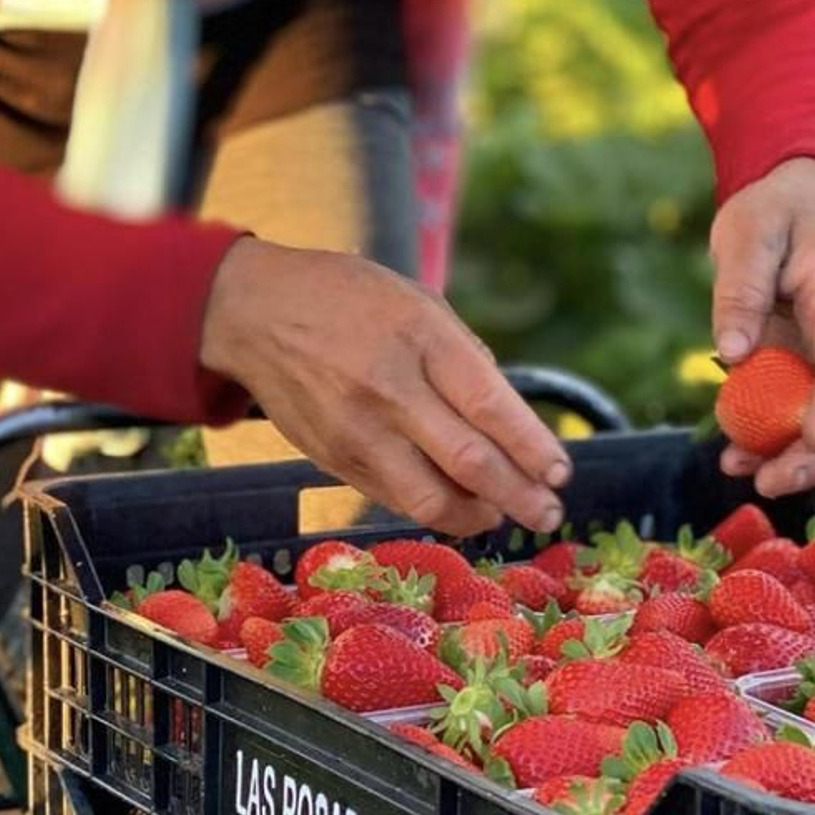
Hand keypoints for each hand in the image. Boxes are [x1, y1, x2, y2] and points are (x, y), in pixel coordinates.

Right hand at [200, 240, 570, 536]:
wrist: (254, 312)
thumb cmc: (348, 299)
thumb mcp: (416, 301)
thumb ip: (464, 357)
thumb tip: (508, 421)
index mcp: (419, 336)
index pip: (489, 406)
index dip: (531, 447)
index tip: (560, 473)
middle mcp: (388, 387)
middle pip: (468, 461)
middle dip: (519, 496)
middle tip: (548, 514)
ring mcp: (357, 429)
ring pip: (430, 498)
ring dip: (476, 516)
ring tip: (500, 515)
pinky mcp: (333, 458)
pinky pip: (395, 498)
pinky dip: (433, 508)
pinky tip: (455, 506)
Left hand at [708, 157, 814, 496]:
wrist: (789, 204)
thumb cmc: (770, 213)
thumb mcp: (748, 235)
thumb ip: (740, 288)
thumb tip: (732, 351)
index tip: (806, 442)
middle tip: (768, 482)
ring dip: (801, 461)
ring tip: (748, 476)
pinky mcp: (813, 371)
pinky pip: (807, 419)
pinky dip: (779, 445)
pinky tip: (738, 455)